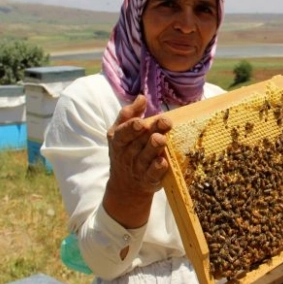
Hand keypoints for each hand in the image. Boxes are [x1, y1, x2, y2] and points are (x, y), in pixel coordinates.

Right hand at [103, 95, 172, 228]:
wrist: (126, 185)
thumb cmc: (126, 150)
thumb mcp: (121, 132)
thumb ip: (129, 115)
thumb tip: (142, 98)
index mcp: (118, 140)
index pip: (123, 133)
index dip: (131, 128)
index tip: (141, 122)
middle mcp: (127, 155)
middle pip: (139, 142)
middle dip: (152, 131)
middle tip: (164, 122)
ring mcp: (138, 169)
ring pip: (146, 158)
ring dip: (154, 148)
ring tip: (161, 139)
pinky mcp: (149, 181)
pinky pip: (153, 175)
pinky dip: (158, 169)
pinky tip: (164, 161)